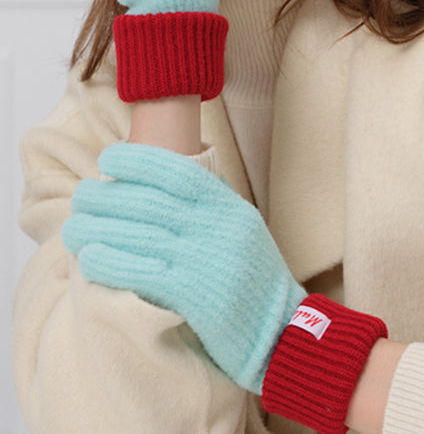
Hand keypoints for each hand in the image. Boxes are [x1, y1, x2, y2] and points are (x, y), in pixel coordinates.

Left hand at [62, 143, 305, 392]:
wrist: (282, 332)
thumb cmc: (255, 278)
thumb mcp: (242, 227)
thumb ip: (212, 202)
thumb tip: (173, 172)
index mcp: (228, 206)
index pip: (177, 170)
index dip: (138, 161)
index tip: (107, 159)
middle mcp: (217, 227)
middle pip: (150, 201)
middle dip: (107, 196)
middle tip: (80, 197)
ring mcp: (206, 260)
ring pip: (139, 235)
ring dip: (97, 229)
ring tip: (72, 229)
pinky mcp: (195, 296)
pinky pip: (142, 272)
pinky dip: (110, 262)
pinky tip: (89, 258)